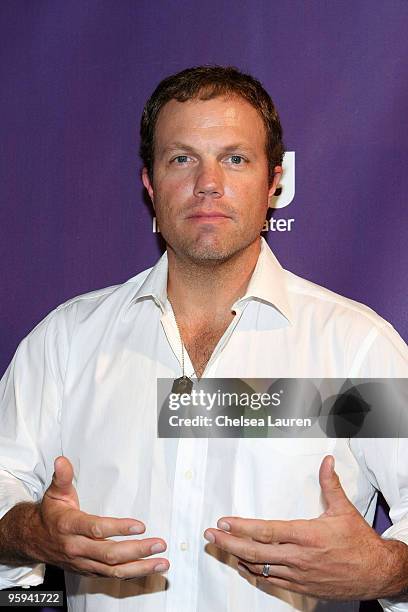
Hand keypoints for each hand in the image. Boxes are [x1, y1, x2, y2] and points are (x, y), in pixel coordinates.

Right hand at [25, 456, 169, 578]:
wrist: (34, 540)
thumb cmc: (51, 514)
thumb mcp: (55, 493)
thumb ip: (62, 477)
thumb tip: (62, 460)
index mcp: (69, 526)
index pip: (96, 529)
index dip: (118, 528)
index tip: (140, 526)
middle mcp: (77, 547)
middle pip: (109, 554)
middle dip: (137, 550)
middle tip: (158, 544)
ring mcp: (83, 562)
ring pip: (113, 570)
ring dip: (140, 567)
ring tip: (161, 562)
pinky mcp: (88, 570)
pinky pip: (112, 576)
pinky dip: (132, 574)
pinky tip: (148, 569)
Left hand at [204, 455, 406, 599]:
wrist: (376, 573)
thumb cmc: (360, 542)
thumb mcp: (344, 510)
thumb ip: (330, 484)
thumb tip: (326, 461)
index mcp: (306, 536)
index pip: (266, 532)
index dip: (242, 527)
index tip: (224, 521)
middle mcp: (299, 557)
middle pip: (255, 552)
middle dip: (228, 543)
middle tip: (210, 536)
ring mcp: (299, 575)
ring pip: (260, 569)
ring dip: (238, 557)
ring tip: (221, 547)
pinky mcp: (301, 587)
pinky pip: (271, 581)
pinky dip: (254, 573)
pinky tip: (244, 566)